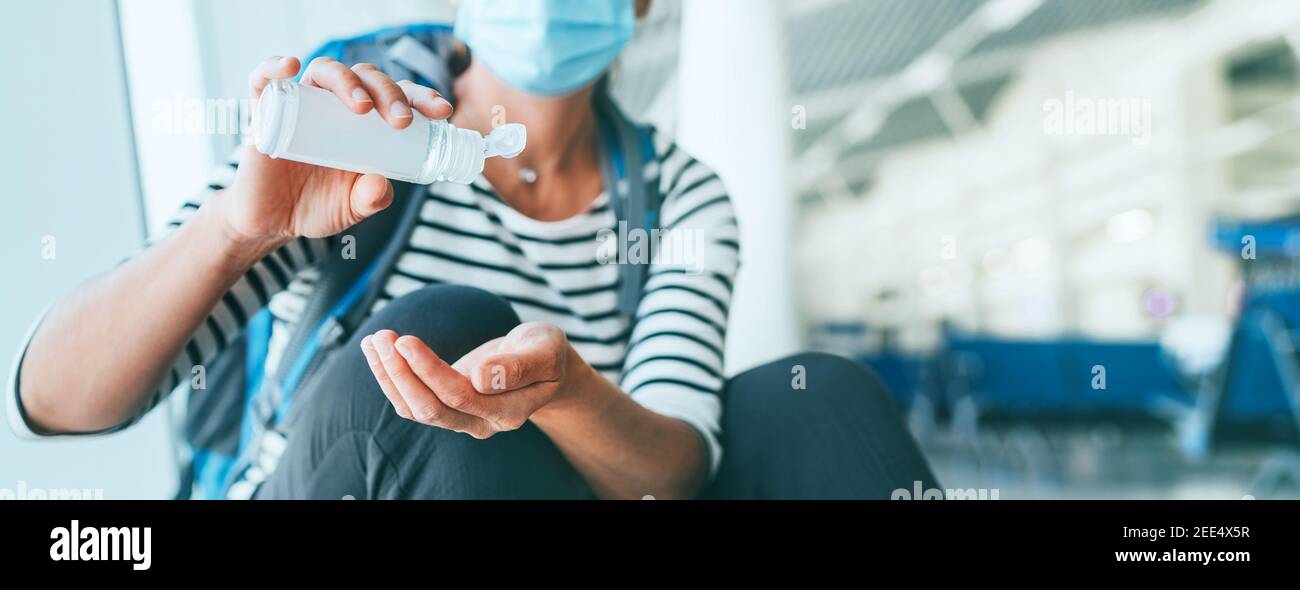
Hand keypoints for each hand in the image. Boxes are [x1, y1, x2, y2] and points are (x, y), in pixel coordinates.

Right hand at [217, 55, 454, 245]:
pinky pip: (265, 79)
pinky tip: (291, 67)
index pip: (398, 97)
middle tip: (400, 120)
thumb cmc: (317, 206)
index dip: (421, 98)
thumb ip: (371, 199)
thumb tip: (380, 184)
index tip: (442, 111)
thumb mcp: (352, 208)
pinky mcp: (266, 111)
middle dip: (390, 93)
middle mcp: (337, 107)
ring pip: (327, 71)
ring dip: (348, 82)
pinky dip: (275, 67)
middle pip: (367, 78)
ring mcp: (303, 104)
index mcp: (367, 124)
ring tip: (363, 108)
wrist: (271, 221)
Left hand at [359, 323, 577, 438]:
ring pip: (414, 408)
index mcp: (509, 411)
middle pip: (430, 409)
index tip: (405, 340)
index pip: (460, 397)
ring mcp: (461, 418)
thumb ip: (520, 365)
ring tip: (373, 339)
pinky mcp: (445, 406)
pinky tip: (376, 350)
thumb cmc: (545, 352)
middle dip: (401, 374)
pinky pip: (411, 399)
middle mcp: (482, 422)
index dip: (429, 371)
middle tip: (383, 336)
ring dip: (389, 375)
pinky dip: (390, 376)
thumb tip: (483, 378)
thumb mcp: (545, 350)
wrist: (542, 364)